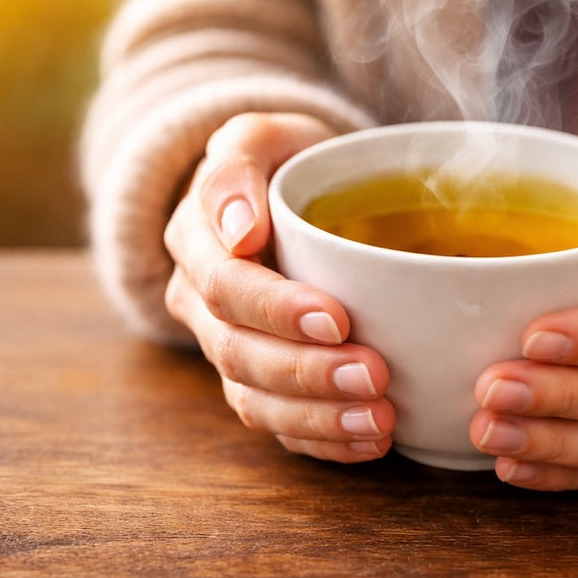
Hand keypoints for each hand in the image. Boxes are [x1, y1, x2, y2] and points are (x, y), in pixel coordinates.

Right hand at [164, 113, 393, 462]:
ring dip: (318, 417)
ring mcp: (228, 348)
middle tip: (374, 376)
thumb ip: (236, 166)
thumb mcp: (260, 135)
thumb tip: (237, 232)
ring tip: (380, 419)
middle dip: (307, 372)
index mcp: (197, 243)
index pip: (226, 288)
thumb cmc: (285, 161)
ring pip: (255, 399)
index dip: (277, 310)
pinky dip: (323, 441)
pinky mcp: (259, 382)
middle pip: (240, 354)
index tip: (337, 318)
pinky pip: (278, 426)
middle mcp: (202, 304)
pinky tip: (371, 441)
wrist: (292, 194)